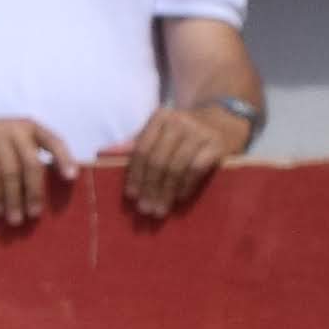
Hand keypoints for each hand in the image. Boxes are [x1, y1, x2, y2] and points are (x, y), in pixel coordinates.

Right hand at [0, 114, 73, 231]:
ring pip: (10, 173)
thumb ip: (30, 154)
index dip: (63, 158)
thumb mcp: (12, 140)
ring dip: (13, 200)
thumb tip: (54, 185)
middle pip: (31, 163)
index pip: (53, 140)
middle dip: (34, 192)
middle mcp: (14, 129)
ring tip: (15, 219)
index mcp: (29, 127)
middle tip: (35, 214)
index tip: (71, 178)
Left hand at [121, 102, 252, 223]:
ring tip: (160, 210)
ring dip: (166, 192)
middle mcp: (180, 121)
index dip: (135, 175)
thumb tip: (103, 154)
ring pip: (176, 166)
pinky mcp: (217, 144)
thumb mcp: (160, 133)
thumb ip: (135, 144)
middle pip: (158, 160)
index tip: (131, 196)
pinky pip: (196, 168)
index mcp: (161, 118)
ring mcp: (200, 132)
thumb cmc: (185, 133)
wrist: (225, 120)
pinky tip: (180, 198)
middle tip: (145, 210)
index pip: (142, 149)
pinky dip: (186, 185)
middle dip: (150, 188)